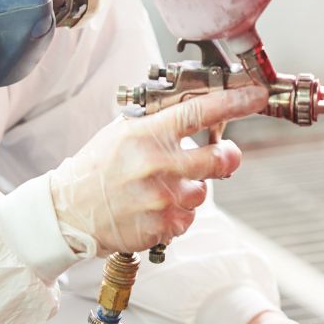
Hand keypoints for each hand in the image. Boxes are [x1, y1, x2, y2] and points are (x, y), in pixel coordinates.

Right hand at [49, 85, 268, 254]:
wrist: (67, 212)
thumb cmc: (95, 169)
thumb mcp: (121, 132)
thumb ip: (159, 123)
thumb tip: (197, 110)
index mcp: (147, 134)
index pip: (200, 111)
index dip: (234, 103)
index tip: (256, 96)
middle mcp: (157, 165)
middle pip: (219, 160)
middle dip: (227, 157)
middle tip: (223, 156)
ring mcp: (160, 198)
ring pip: (203, 193)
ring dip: (191, 190)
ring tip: (162, 188)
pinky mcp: (160, 227)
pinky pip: (187, 218)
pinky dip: (177, 214)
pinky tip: (154, 208)